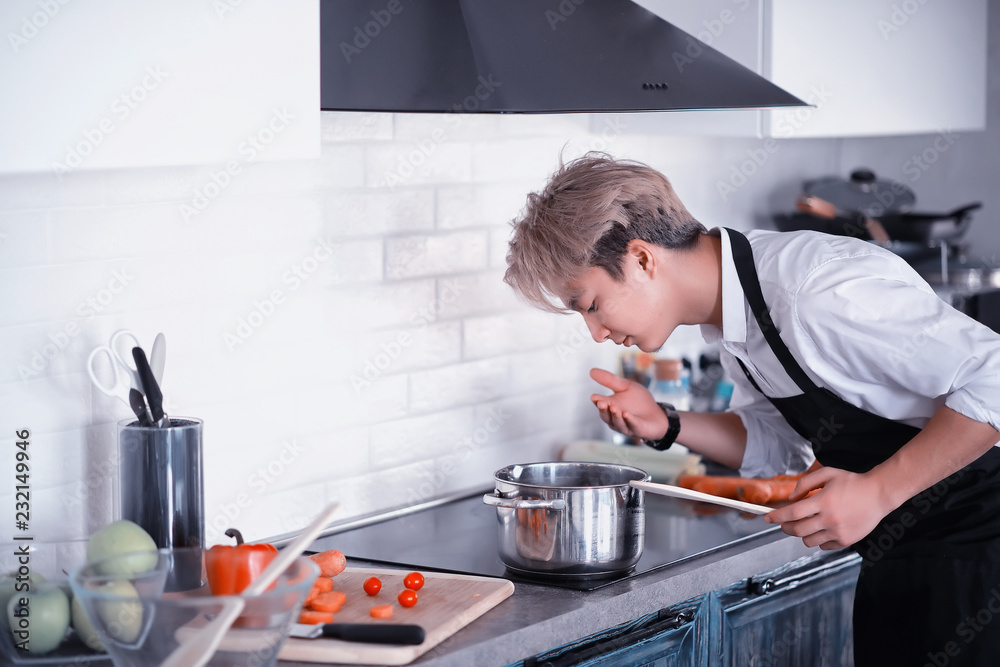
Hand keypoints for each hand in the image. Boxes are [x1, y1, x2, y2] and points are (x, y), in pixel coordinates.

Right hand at [589, 368, 667, 440]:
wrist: (657, 414)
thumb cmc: (639, 401)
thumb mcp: (625, 386)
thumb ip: (610, 380)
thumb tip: (591, 370)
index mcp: (610, 407)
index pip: (600, 404)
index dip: (597, 401)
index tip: (594, 397)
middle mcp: (615, 418)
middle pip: (606, 416)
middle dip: (603, 410)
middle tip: (601, 403)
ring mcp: (625, 426)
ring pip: (617, 423)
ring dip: (615, 416)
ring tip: (614, 407)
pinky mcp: (637, 430)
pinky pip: (632, 425)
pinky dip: (629, 420)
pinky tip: (626, 414)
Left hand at [764, 467, 893, 549]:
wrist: (879, 494)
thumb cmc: (852, 482)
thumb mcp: (827, 474)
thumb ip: (805, 483)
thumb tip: (791, 498)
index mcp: (823, 501)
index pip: (792, 513)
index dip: (776, 516)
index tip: (766, 518)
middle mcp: (830, 519)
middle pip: (797, 530)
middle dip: (785, 527)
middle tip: (783, 522)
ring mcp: (839, 532)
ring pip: (808, 541)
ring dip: (802, 534)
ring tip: (806, 524)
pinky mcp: (846, 541)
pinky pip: (823, 546)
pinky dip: (818, 540)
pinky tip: (821, 529)